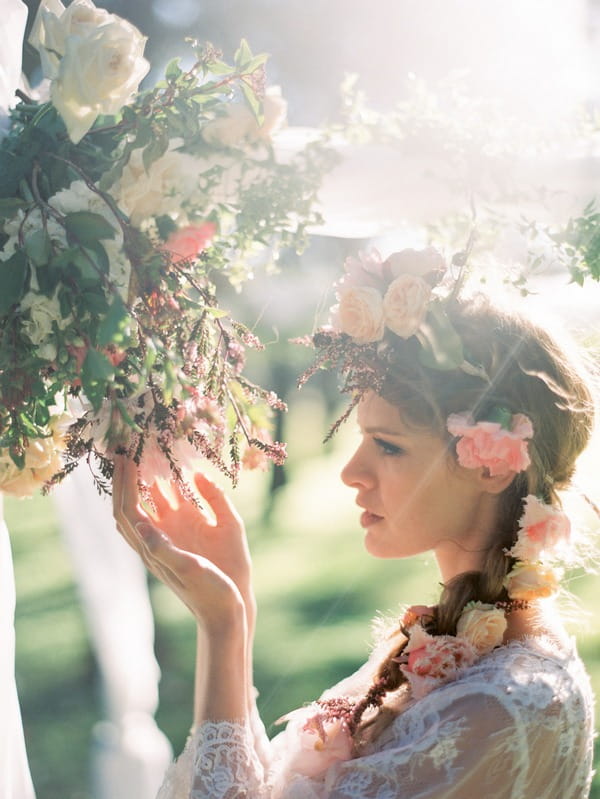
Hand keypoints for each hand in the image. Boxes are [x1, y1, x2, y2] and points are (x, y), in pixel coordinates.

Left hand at [112, 456, 245, 632]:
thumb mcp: (188, 569)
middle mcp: (158, 537)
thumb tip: (142, 524)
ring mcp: (172, 535)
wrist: (227, 611)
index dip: (124, 481)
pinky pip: (171, 504)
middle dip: (126, 475)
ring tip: (145, 452)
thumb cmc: (210, 591)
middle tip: (126, 447)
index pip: (129, 507)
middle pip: (132, 500)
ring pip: (150, 501)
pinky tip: (173, 472)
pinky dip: (166, 486)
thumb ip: (164, 548)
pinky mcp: (188, 534)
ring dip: (145, 477)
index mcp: (154, 544)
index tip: (125, 456)